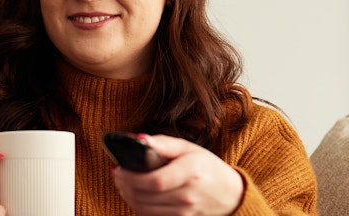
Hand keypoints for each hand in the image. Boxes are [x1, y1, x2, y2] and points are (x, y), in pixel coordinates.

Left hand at [112, 134, 243, 215]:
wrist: (229, 195)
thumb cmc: (206, 168)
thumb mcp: (189, 149)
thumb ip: (163, 143)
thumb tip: (138, 139)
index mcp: (191, 171)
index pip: (155, 181)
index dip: (131, 178)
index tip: (119, 169)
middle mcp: (188, 195)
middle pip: (144, 197)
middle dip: (124, 186)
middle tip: (118, 175)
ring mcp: (185, 213)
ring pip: (143, 209)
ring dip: (128, 197)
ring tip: (124, 184)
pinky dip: (139, 207)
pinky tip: (137, 196)